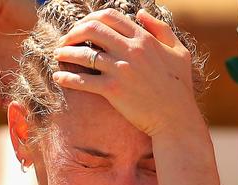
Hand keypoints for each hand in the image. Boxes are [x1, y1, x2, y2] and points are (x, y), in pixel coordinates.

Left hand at [52, 8, 200, 136]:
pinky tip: (58, 77)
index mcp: (143, 39)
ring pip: (83, 54)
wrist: (176, 119)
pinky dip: (67, 77)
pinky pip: (83, 80)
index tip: (81, 28)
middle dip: (73, 32)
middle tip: (65, 41)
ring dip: (66, 53)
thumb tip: (140, 13)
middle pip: (92, 29)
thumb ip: (161, 29)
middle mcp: (130, 50)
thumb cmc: (179, 87)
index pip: (109, 16)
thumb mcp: (179, 52)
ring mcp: (120, 70)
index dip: (90, 18)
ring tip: (58, 56)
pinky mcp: (113, 91)